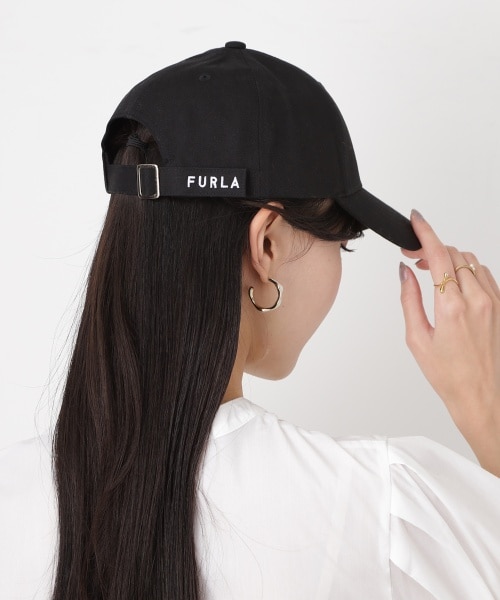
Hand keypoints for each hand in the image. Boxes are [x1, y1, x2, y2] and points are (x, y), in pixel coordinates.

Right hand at [400, 209, 499, 476]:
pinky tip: (453, 282)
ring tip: (431, 270)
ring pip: (471, 261)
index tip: (415, 219)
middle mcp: (477, 299)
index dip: (425, 231)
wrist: (483, 396)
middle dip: (432, 247)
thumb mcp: (416, 338)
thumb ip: (409, 300)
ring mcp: (493, 302)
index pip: (438, 254)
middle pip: (454, 253)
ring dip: (449, 258)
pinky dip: (466, 270)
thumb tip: (405, 273)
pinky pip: (484, 275)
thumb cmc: (449, 375)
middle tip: (414, 256)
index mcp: (452, 307)